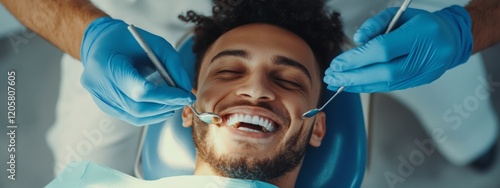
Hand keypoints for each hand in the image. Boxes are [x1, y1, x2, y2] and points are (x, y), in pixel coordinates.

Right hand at [80, 17, 194, 125]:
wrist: (100, 42)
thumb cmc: (128, 40)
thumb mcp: (155, 43)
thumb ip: (173, 64)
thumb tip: (186, 89)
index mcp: (109, 65)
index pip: (141, 91)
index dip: (167, 96)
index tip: (186, 95)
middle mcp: (99, 85)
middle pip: (138, 107)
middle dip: (166, 105)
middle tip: (184, 100)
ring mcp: (100, 98)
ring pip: (135, 116)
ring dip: (160, 111)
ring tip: (174, 102)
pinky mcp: (104, 105)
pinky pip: (130, 116)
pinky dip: (149, 113)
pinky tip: (161, 105)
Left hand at [324, 5, 472, 92]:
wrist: (451, 38)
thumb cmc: (423, 24)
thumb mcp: (400, 14)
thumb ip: (376, 24)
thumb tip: (357, 40)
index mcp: (420, 34)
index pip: (383, 50)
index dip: (357, 59)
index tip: (337, 63)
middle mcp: (423, 56)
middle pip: (383, 72)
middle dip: (353, 76)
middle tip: (332, 77)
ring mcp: (422, 73)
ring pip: (385, 83)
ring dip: (358, 85)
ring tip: (337, 83)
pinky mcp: (417, 82)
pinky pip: (389, 87)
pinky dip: (369, 87)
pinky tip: (354, 85)